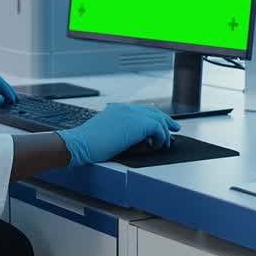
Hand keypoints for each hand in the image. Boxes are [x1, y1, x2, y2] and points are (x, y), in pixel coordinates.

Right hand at [56, 103, 179, 166]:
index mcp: (118, 109)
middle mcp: (127, 109)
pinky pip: (159, 129)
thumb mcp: (105, 132)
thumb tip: (135, 139)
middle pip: (154, 112)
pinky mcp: (139, 124)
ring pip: (159, 120)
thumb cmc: (88, 143)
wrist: (81, 143)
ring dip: (164, 133)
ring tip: (165, 144)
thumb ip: (120, 131)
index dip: (154, 117)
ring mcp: (133, 115)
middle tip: (175, 129)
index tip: (161, 124)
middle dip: (166, 120)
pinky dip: (161, 138)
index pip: (142, 110)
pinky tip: (157, 146)